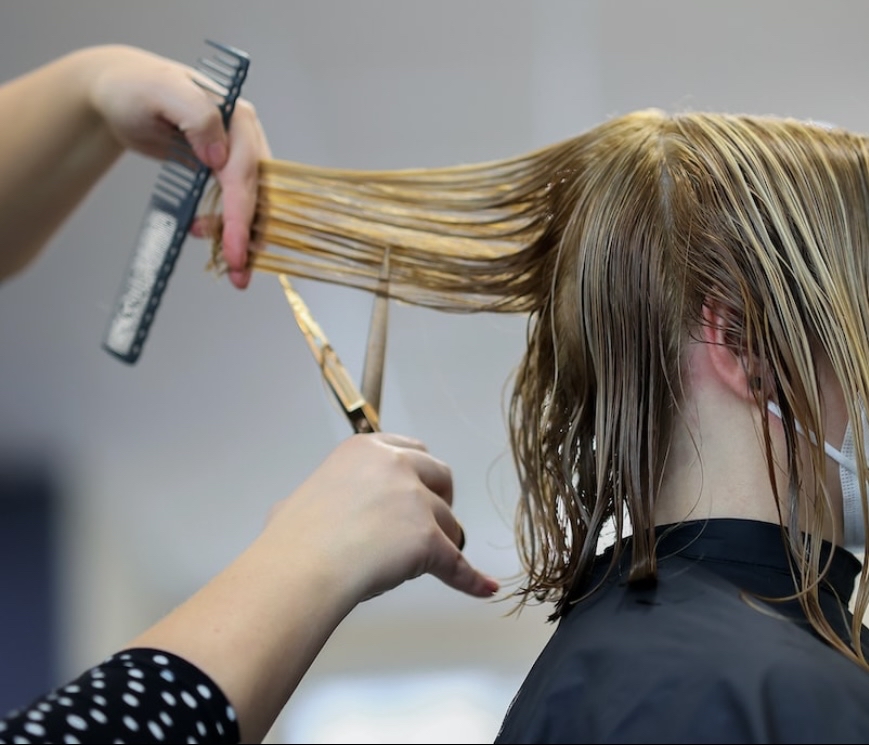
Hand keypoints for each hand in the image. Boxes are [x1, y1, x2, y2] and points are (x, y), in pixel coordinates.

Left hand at [87, 45, 269, 288]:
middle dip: (250, 236)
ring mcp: (234, 156)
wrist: (116, 94)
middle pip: (259, 194)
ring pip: (252, 205)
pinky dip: (228, 227)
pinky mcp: (221, 172)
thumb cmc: (134, 87)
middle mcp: (244, 139)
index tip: (236, 249)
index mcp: (238, 118)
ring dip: (243, 238)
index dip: (242, 214)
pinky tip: (206, 234)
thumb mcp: (162, 91)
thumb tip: (220, 157)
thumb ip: (198, 116)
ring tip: (227, 265)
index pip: (246, 173)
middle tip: (239, 273)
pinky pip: (235, 205)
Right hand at [264, 432, 498, 602]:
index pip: (411, 449)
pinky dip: (469, 578)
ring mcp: (415, 501)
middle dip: (440, 498)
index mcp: (365, 450)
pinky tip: (483, 587)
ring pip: (449, 522)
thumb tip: (305, 508)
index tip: (420, 488)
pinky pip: (457, 563)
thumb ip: (321, 495)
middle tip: (429, 522)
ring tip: (421, 565)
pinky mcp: (428, 539)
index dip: (419, 473)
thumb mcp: (300, 498)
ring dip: (442, 542)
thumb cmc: (292, 540)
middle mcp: (395, 465)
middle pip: (440, 476)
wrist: (299, 568)